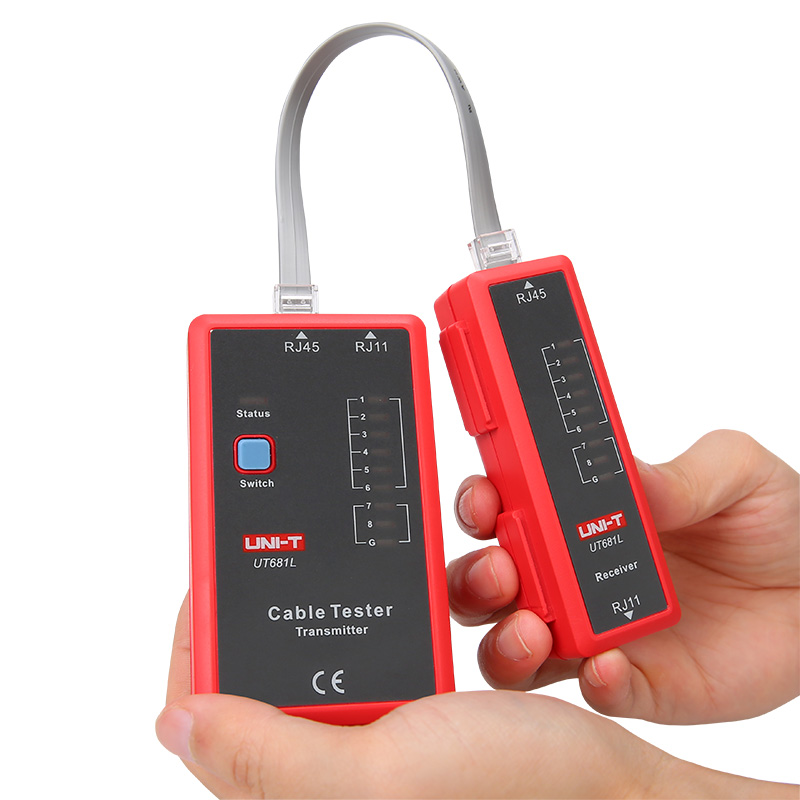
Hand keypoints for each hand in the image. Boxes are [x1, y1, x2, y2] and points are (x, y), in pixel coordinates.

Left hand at [156, 594, 791, 797]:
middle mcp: (329, 773)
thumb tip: (178, 720)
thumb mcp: (384, 777)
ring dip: (356, 602)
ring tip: (388, 570)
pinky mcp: (412, 719)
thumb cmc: (524, 796)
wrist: (620, 788)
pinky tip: (427, 592)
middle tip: (297, 545)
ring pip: (329, 653)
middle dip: (287, 604)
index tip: (215, 573)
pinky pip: (383, 649)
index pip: (208, 716)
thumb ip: (272, 756)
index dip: (200, 641)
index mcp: (302, 790)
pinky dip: (400, 611)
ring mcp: (372, 745)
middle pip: (264, 673)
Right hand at [448, 430, 799, 723]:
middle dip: (476, 576)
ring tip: (534, 627)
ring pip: (517, 645)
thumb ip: (680, 472)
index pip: (508, 507)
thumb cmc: (772, 522)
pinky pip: (596, 692)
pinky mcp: (639, 684)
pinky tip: (608, 664)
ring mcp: (599, 631)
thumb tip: (624, 475)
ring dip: (507, 638)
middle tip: (502, 569)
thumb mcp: (733, 473)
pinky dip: (592, 684)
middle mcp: (574, 574)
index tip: (487, 497)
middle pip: (492, 581)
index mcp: (581, 514)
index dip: (481, 502)